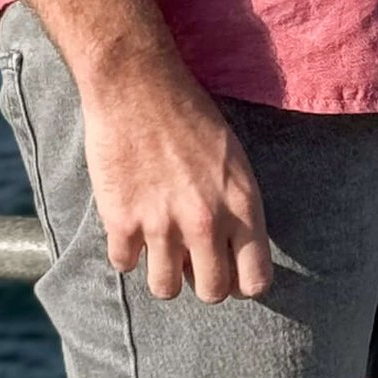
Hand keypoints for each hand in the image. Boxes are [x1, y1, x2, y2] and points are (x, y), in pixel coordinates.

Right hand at [78, 51, 273, 303]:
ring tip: (158, 242)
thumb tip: (229, 250)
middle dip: (201, 279)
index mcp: (242, 206)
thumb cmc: (189, 114)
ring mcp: (162, 225)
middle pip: (211, 293)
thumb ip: (236, 208)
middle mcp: (206, 222)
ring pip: (166, 289)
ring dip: (162, 270)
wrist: (137, 84)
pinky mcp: (121, 221)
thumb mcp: (233, 159)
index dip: (241, 282)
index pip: (255, 281)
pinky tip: (129, 222)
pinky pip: (124, 265)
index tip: (228, 270)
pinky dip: (125, 249)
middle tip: (189, 256)